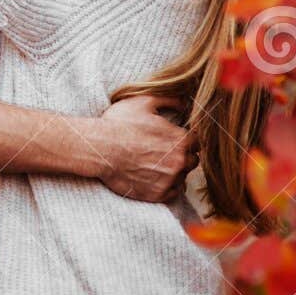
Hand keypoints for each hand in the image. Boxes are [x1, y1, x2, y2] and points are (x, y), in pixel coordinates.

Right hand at [82, 94, 196, 202]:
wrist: (99, 149)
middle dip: (182, 155)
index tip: (173, 139)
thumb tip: (183, 102)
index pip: (196, 142)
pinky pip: (173, 193)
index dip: (185, 139)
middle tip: (164, 152)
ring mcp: (169, 179)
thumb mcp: (143, 102)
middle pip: (192, 160)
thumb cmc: (119, 124)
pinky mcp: (157, 194)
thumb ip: (169, 100)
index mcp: (180, 140)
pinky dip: (168, 186)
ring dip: (175, 171)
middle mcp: (179, 161)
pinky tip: (155, 177)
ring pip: (183, 177)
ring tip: (157, 164)